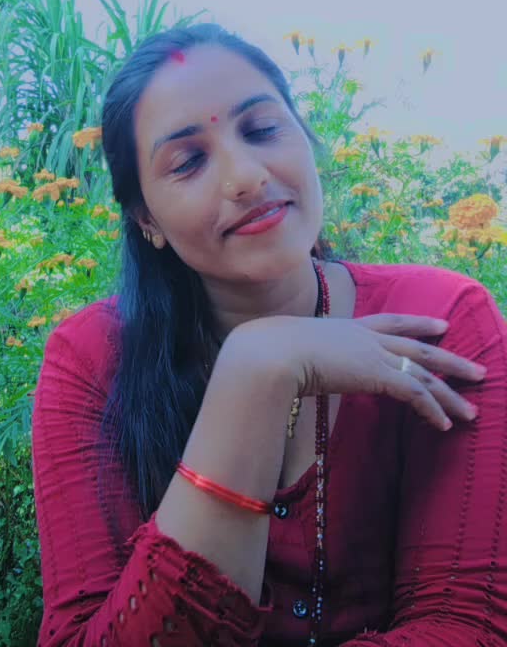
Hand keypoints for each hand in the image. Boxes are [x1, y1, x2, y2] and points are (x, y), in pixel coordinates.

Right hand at [227, 313, 485, 430]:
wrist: (271, 353)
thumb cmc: (268, 352)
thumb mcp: (290, 350)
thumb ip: (301, 357)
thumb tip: (291, 367)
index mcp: (346, 327)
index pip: (391, 321)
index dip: (418, 323)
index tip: (441, 325)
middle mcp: (365, 337)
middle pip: (418, 346)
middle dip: (450, 360)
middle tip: (477, 370)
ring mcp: (373, 354)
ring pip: (424, 372)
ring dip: (450, 394)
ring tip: (471, 411)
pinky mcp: (376, 374)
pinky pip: (414, 393)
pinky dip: (432, 409)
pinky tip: (444, 424)